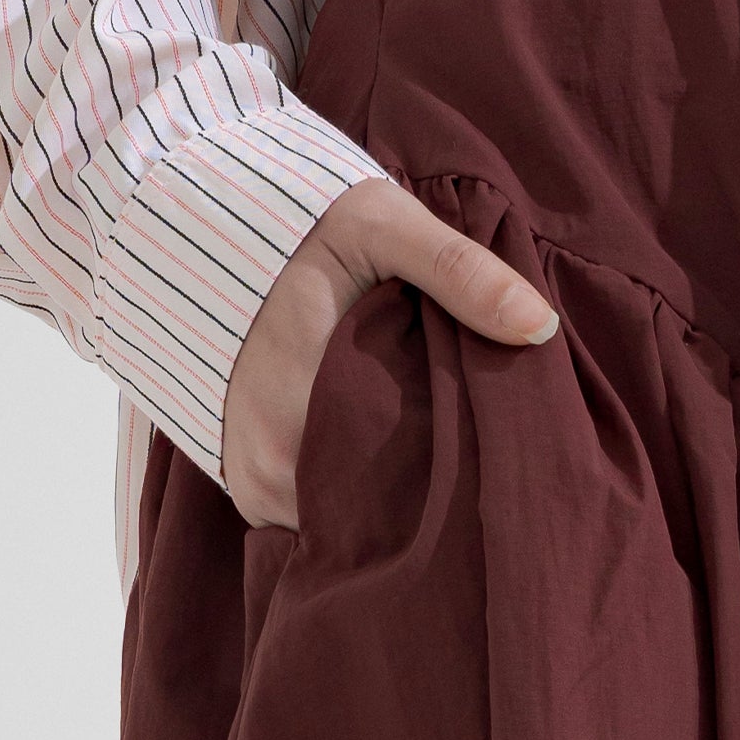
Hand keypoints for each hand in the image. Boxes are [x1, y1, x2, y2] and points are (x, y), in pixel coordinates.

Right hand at [218, 178, 558, 527]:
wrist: (201, 221)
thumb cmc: (297, 221)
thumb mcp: (380, 226)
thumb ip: (459, 272)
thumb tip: (539, 328)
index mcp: (306, 420)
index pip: (401, 493)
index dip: (453, 487)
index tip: (493, 466)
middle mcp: (270, 473)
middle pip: (372, 517)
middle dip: (420, 500)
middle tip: (473, 468)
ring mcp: (254, 487)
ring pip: (343, 519)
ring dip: (384, 499)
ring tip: (432, 465)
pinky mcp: (247, 488)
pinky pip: (312, 513)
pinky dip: (348, 493)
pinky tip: (383, 462)